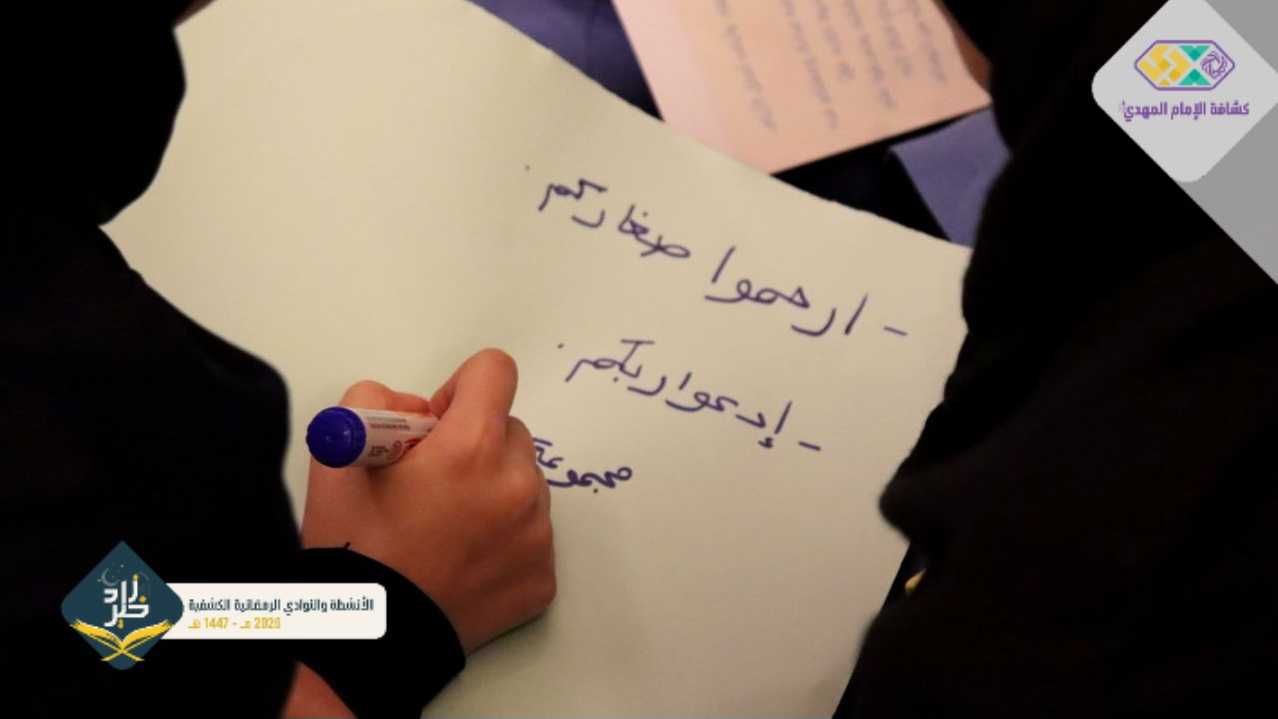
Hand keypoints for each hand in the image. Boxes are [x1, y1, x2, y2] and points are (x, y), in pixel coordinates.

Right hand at [301, 349, 555, 653]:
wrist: (367, 639)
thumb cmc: (352, 544)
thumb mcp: (338, 450)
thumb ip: (378, 401)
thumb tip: (423, 409)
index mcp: (472, 447)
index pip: (495, 371)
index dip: (459, 389)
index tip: (435, 425)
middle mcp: (517, 485)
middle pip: (511, 432)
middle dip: (475, 445)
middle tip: (432, 486)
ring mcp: (537, 535)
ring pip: (523, 483)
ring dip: (493, 491)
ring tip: (445, 529)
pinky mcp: (543, 576)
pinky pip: (530, 535)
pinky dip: (503, 539)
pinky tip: (462, 561)